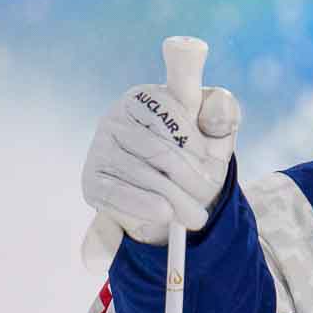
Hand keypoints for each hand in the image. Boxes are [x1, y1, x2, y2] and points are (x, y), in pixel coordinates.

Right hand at [81, 81, 240, 246]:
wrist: (172, 199)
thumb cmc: (196, 157)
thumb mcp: (216, 133)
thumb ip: (220, 110)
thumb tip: (215, 100)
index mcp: (146, 96)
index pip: (176, 116)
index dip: (198, 144)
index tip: (210, 159)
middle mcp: (115, 116)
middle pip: (161, 151)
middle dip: (192, 178)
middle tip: (208, 195)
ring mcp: (100, 148)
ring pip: (145, 176)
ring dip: (177, 199)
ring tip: (196, 215)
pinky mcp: (91, 180)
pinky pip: (119, 194)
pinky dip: (146, 206)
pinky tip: (165, 215)